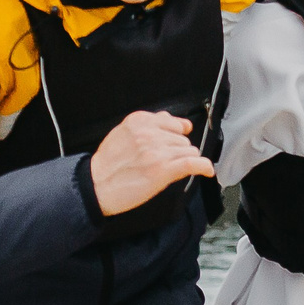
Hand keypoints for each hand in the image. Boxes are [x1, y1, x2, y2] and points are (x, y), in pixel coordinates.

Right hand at [89, 110, 213, 215]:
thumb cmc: (108, 164)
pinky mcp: (163, 170)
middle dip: (178, 150)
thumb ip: (148, 124)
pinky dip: (204, 167)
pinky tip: (207, 170)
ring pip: (189, 151)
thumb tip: (170, 118)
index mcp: (140, 121)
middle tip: (164, 162)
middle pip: (183, 139)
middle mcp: (150, 134)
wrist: (96, 186)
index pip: (174, 122)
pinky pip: (193, 163)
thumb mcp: (124, 133)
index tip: (177, 141)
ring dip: (185, 160)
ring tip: (170, 169)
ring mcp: (157, 151)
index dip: (177, 134)